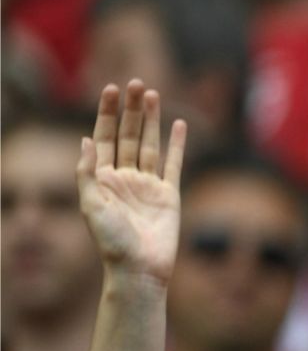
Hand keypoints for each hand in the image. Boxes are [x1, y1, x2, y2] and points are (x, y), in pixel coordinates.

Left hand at [76, 80, 186, 285]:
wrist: (139, 267)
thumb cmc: (111, 241)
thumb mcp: (89, 205)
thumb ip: (87, 172)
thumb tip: (86, 139)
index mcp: (102, 178)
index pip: (104, 137)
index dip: (106, 113)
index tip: (111, 89)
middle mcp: (125, 177)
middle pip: (127, 134)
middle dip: (131, 109)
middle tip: (136, 83)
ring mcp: (148, 185)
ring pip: (149, 144)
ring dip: (151, 120)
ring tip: (153, 95)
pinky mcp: (169, 194)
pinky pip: (174, 164)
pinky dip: (177, 145)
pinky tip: (178, 126)